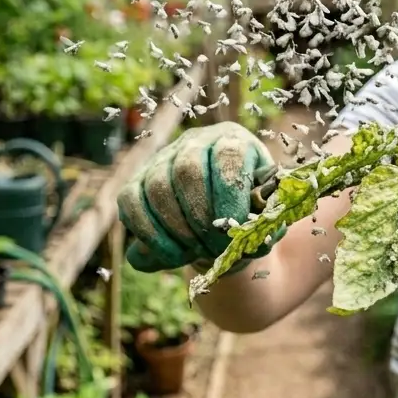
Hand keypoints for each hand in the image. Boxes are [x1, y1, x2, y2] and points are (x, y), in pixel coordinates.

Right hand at [117, 122, 281, 272]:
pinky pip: (131, 205)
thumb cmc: (248, 215)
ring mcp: (161, 161)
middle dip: (200, 217)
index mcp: (233, 141)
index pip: (227, 156)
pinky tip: (172, 256)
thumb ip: (265, 222)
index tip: (235, 229)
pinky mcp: (136, 183)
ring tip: (195, 254)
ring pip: (157, 188)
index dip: (230, 195)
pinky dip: (150, 236)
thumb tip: (254, 239)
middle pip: (187, 171)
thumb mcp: (265, 214)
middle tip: (214, 248)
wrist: (222, 223)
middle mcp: (194, 143)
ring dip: (176, 231)